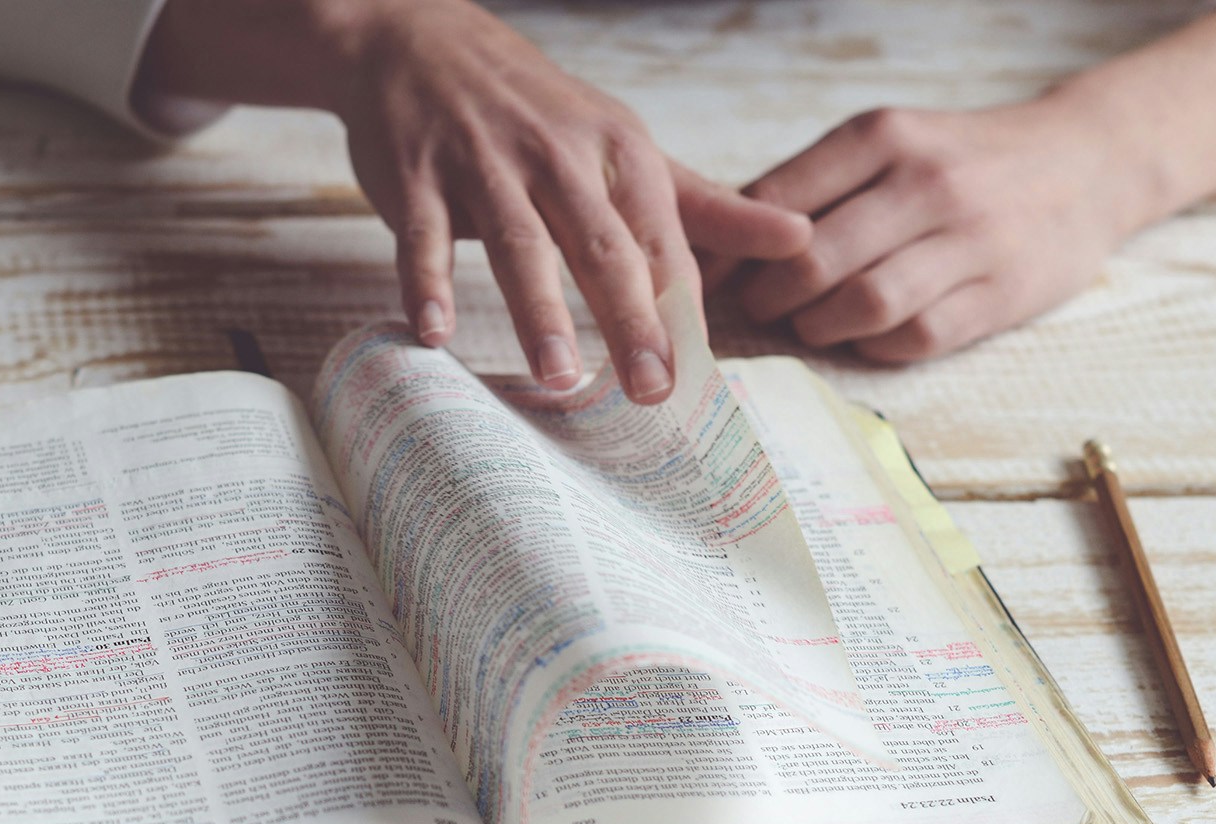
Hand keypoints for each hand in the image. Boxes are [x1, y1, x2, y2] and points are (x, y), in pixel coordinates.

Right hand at [139, 0, 811, 401]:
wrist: (423, 41)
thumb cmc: (537, 112)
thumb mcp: (627, 146)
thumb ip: (705, 205)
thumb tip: (798, 237)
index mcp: (619, 151)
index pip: (660, 240)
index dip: (678, 311)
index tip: (693, 381)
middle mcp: (558, 154)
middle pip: (601, 246)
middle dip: (628, 319)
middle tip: (650, 390)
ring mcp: (484, 162)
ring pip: (519, 243)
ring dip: (539, 311)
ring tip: (558, 377)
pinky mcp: (417, 174)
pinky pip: (424, 234)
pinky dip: (426, 281)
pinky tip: (432, 333)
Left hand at [723, 97, 1148, 363]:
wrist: (1087, 162)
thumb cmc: (963, 160)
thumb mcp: (893, 143)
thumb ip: (815, 184)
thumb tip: (721, 242)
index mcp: (887, 136)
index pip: (779, 200)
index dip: (734, 250)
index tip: (717, 274)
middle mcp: (928, 182)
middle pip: (813, 260)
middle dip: (769, 297)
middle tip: (761, 307)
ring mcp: (971, 240)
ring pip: (863, 304)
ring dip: (818, 327)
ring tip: (810, 323)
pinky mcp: (1000, 294)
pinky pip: (913, 339)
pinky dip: (874, 348)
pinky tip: (867, 336)